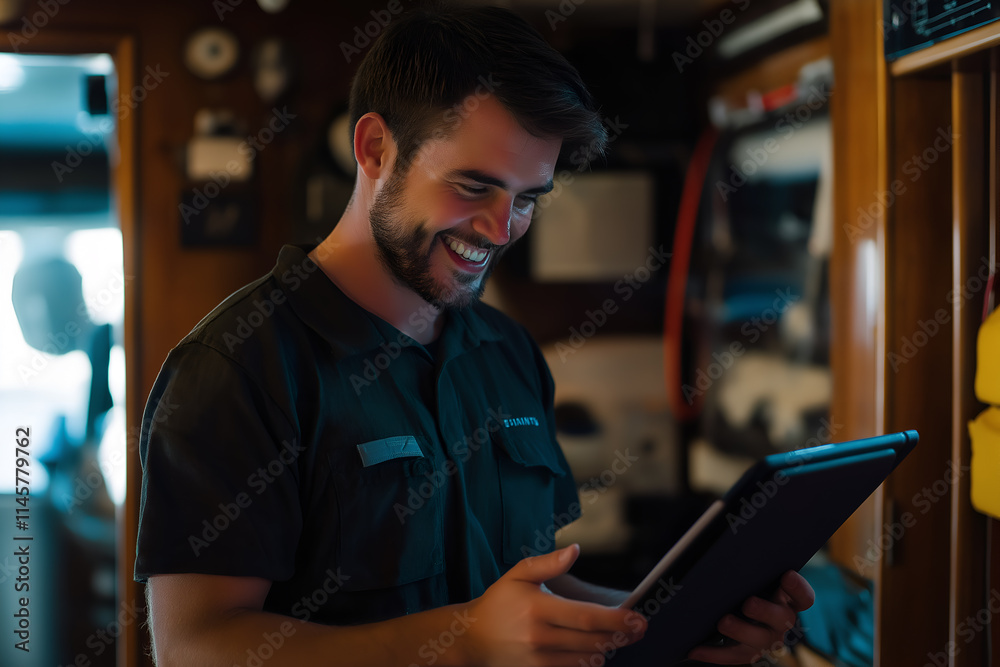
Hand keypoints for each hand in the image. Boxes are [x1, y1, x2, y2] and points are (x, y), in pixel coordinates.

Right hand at [462, 544, 646, 666]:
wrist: (472, 638)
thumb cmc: (499, 602)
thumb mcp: (518, 575)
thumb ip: (548, 563)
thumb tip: (574, 550)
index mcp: (537, 608)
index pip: (585, 616)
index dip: (615, 619)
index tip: (636, 619)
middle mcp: (538, 636)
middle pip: (591, 640)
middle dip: (619, 635)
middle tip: (638, 629)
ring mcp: (537, 659)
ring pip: (584, 658)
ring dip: (606, 648)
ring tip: (618, 638)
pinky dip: (587, 662)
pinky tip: (595, 652)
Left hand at [687, 570, 814, 664]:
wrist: (741, 609)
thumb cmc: (749, 583)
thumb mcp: (755, 574)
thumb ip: (753, 563)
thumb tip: (734, 530)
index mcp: (788, 599)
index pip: (803, 597)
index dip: (798, 588)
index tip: (787, 575)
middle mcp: (781, 621)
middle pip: (781, 619)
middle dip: (765, 611)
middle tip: (748, 602)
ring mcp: (765, 639)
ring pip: (757, 640)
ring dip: (740, 631)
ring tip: (723, 622)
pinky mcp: (747, 653)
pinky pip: (730, 655)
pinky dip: (712, 653)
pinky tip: (694, 649)